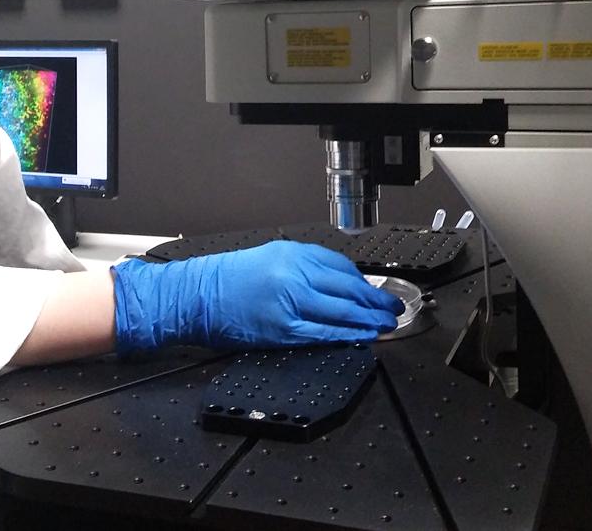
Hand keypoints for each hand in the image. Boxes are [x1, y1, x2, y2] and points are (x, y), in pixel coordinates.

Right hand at [110, 240, 403, 353]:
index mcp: (293, 254)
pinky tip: (360, 337)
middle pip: (348, 289)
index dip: (366, 282)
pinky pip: (322, 333)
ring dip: (368, 320)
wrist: (197, 296)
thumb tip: (340, 282)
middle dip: (376, 301)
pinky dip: (345, 335)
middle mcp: (295, 275)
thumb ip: (305, 267)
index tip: (378, 290)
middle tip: (394, 308)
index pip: (342, 267)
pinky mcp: (282, 330)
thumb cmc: (229, 278)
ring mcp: (290, 304)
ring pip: (341, 312)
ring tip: (386, 325)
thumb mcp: (270, 257)